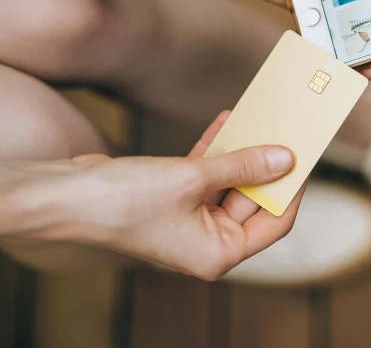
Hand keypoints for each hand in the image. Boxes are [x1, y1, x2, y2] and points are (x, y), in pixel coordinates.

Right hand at [0, 112, 300, 280]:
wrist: (63, 195)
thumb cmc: (122, 201)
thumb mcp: (193, 179)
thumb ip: (242, 167)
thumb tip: (284, 158)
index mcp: (217, 253)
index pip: (274, 222)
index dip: (293, 189)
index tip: (307, 158)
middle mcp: (207, 241)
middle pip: (253, 200)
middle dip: (268, 164)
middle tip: (288, 130)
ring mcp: (191, 220)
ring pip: (230, 182)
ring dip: (243, 151)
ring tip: (262, 118)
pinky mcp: (175, 198)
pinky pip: (207, 173)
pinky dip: (217, 150)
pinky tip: (228, 121)